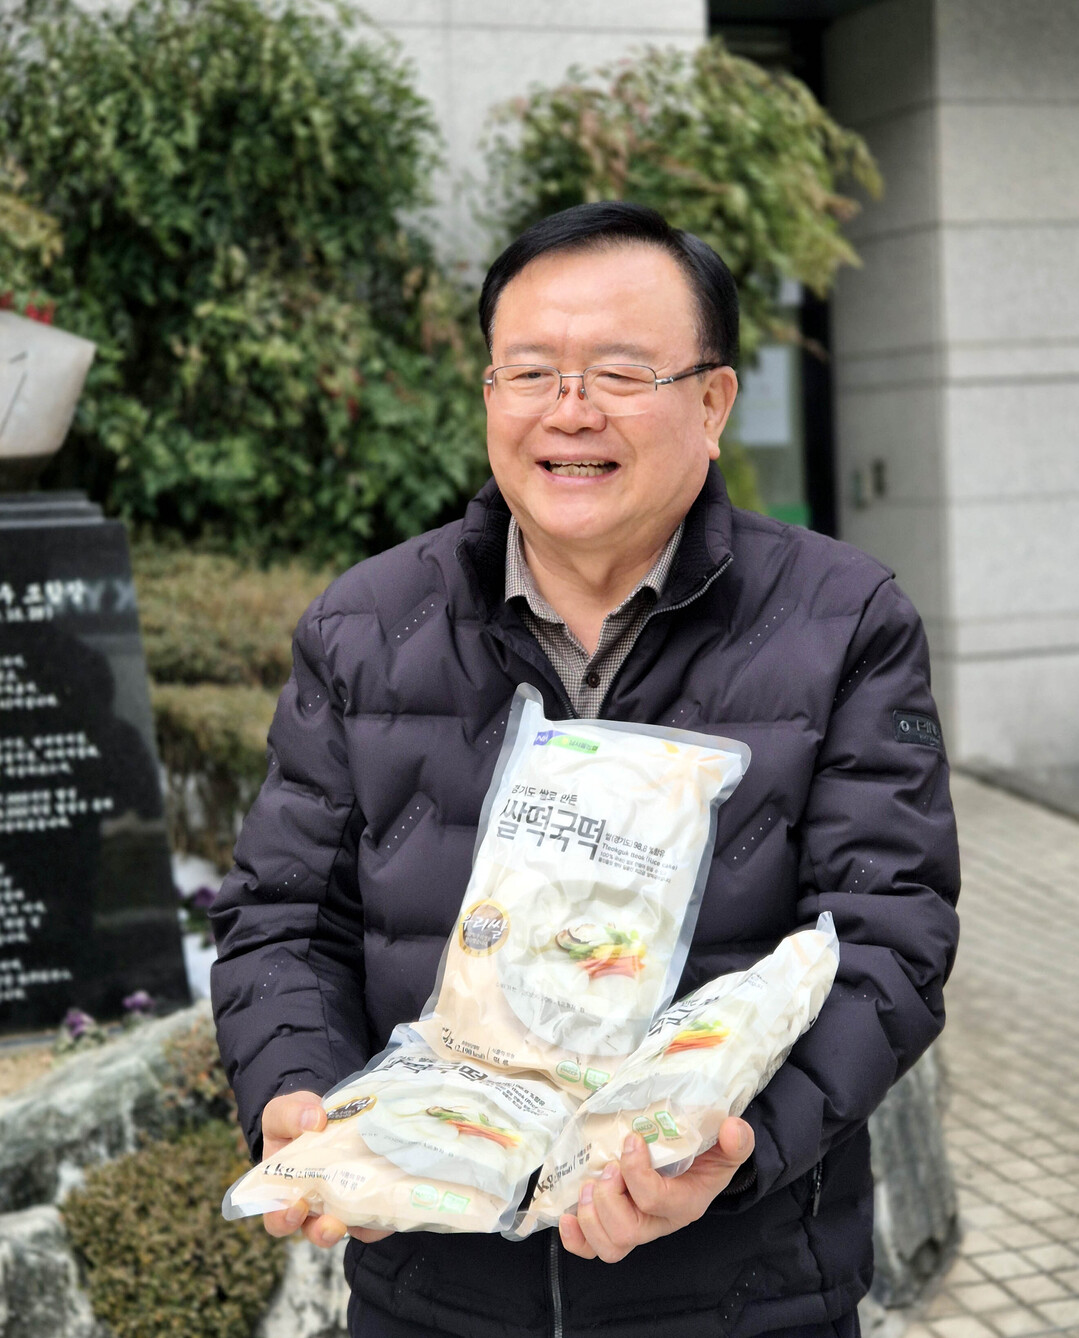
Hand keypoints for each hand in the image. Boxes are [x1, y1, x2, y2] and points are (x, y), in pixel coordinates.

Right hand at [259, 1090, 393, 1247]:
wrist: (331, 1115)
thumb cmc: (297, 1120)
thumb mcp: (284, 1112)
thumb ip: (290, 1115)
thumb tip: (314, 1120)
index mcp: (285, 1191)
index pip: (278, 1217)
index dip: (283, 1219)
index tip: (295, 1207)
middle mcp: (313, 1206)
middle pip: (314, 1230)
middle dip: (322, 1232)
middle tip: (330, 1224)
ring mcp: (343, 1204)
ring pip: (348, 1227)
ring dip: (355, 1227)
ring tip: (361, 1218)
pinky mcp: (368, 1200)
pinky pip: (376, 1218)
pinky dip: (382, 1218)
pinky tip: (389, 1208)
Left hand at [558, 1116, 753, 1263]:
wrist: (702, 1163)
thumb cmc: (710, 1153)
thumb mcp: (729, 1144)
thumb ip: (736, 1139)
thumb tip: (732, 1128)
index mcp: (686, 1202)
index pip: (655, 1200)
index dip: (635, 1171)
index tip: (631, 1139)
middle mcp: (660, 1222)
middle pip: (627, 1230)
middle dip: (608, 1195)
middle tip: (608, 1167)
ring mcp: (637, 1227)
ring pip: (609, 1245)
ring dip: (591, 1213)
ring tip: (590, 1183)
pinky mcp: (617, 1225)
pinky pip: (593, 1248)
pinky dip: (576, 1237)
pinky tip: (569, 1216)